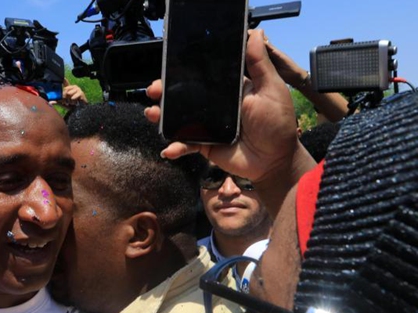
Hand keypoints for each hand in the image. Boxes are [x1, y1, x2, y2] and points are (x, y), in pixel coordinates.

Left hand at [55, 80, 87, 107]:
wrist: (79, 110)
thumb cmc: (71, 105)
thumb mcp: (63, 103)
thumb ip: (57, 102)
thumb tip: (50, 102)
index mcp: (69, 89)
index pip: (65, 83)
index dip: (64, 80)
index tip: (62, 77)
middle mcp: (73, 87)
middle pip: (65, 89)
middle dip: (64, 96)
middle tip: (66, 101)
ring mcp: (77, 89)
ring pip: (69, 93)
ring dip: (69, 99)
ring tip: (71, 102)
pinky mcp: (80, 93)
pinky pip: (74, 95)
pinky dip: (73, 99)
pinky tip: (74, 102)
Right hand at [144, 30, 297, 184]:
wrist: (275, 160)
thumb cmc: (277, 123)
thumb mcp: (270, 88)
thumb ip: (259, 63)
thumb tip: (256, 34)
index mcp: (229, 90)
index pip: (202, 77)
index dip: (184, 72)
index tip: (169, 68)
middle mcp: (216, 106)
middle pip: (184, 96)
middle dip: (164, 92)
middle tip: (154, 90)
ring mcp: (208, 126)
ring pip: (180, 119)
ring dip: (162, 117)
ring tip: (152, 113)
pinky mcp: (205, 145)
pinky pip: (186, 144)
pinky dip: (175, 147)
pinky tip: (169, 148)